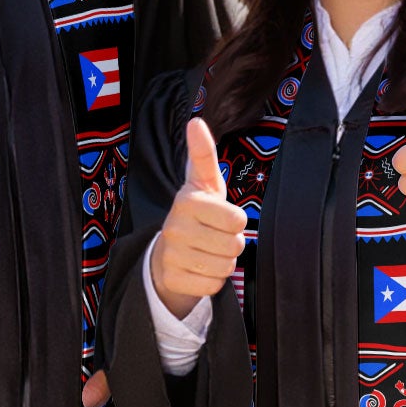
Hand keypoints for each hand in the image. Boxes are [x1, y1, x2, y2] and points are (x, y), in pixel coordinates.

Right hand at [149, 117, 246, 318]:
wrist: (167, 253)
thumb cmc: (197, 213)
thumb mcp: (203, 183)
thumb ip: (203, 154)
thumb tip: (195, 121)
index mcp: (187, 201)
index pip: (238, 219)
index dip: (237, 221)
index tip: (221, 216)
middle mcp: (175, 227)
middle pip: (235, 245)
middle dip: (232, 244)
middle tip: (215, 237)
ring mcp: (171, 255)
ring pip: (225, 267)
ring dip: (223, 262)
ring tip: (207, 251)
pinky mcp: (173, 279)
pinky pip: (213, 285)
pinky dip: (212, 280)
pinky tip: (198, 268)